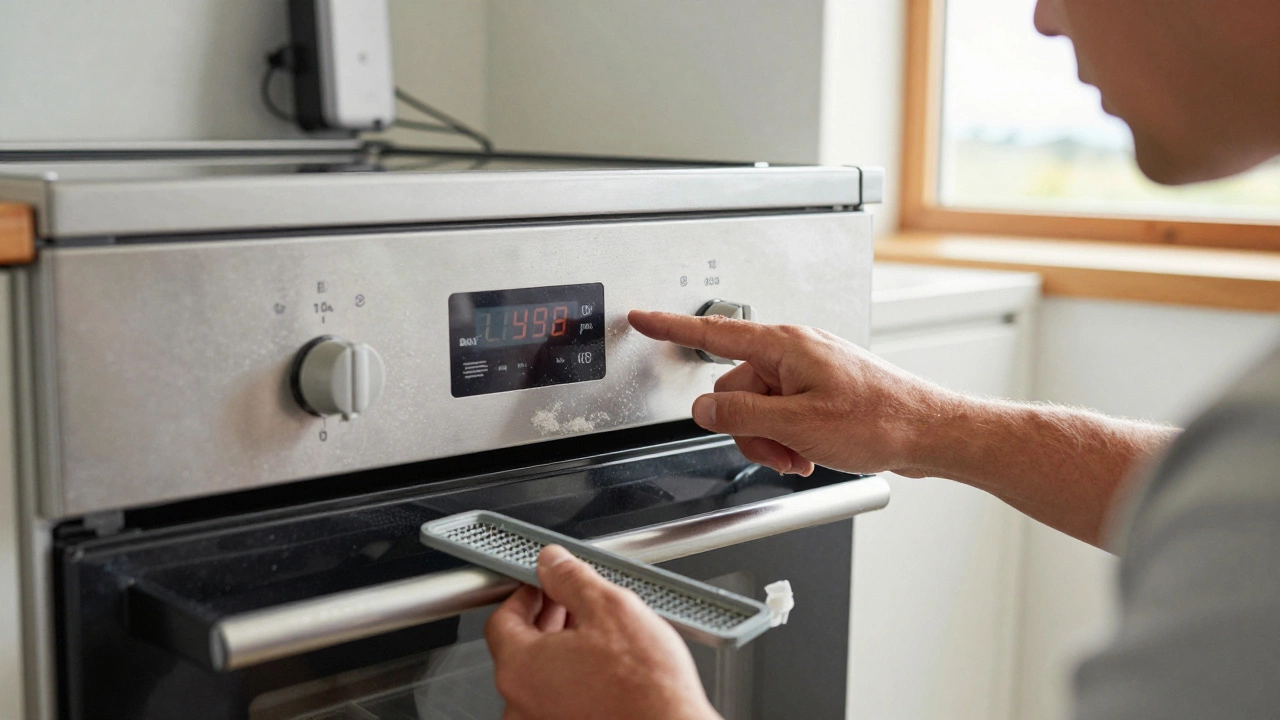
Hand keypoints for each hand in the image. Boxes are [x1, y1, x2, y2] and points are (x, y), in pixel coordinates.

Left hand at [485, 545, 720, 719]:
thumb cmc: (645, 688)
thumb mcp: (610, 608)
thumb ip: (571, 578)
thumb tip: (552, 562)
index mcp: (520, 668)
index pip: (502, 619)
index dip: (526, 593)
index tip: (545, 582)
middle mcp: (521, 703)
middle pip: (520, 647)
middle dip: (547, 616)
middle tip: (575, 600)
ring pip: (542, 674)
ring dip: (562, 647)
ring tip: (598, 631)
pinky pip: (557, 697)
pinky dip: (573, 676)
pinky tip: (604, 664)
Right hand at [627, 309, 960, 477]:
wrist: (930, 431)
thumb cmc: (880, 421)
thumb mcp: (797, 424)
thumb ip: (741, 415)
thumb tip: (705, 408)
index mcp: (785, 346)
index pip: (713, 334)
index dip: (671, 328)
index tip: (642, 319)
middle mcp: (795, 352)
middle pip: (736, 387)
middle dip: (747, 427)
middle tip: (779, 452)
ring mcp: (810, 370)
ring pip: (759, 405)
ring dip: (770, 438)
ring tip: (802, 456)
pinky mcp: (823, 389)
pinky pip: (784, 411)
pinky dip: (788, 436)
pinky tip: (812, 452)